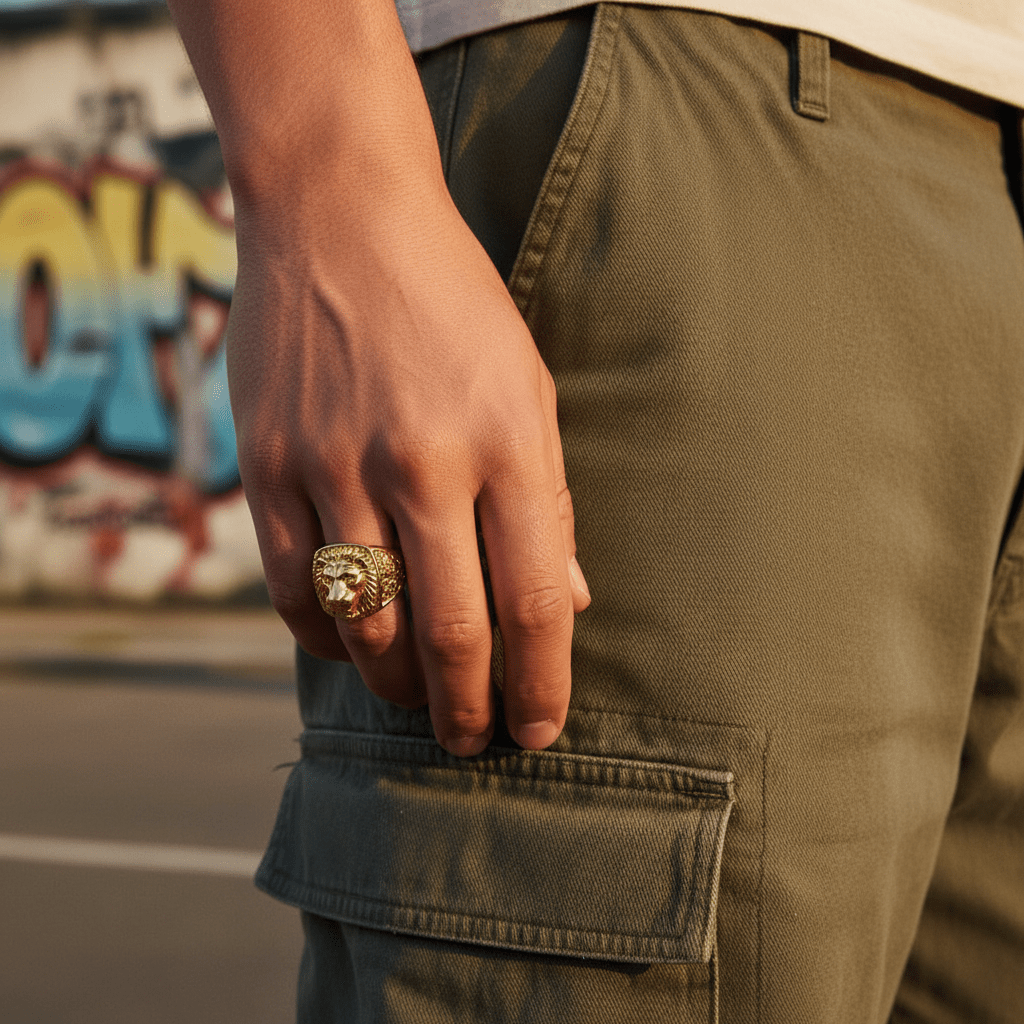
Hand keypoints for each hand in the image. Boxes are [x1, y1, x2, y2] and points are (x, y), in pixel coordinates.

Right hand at [227, 185, 589, 754]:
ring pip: (368, 625)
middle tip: (472, 741)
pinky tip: (349, 644)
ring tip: (415, 702)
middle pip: (453, 634)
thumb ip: (547, 499)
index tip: (539, 730)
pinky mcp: (268, 465)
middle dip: (467, 710)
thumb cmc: (453, 304)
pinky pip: (294, 589)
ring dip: (395, 685)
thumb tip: (567, 599)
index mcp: (507, 442)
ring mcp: (335, 467)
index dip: (543, 684)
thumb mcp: (528, 387)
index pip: (537, 601)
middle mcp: (423, 464)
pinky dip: (324, 637)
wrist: (339, 214)